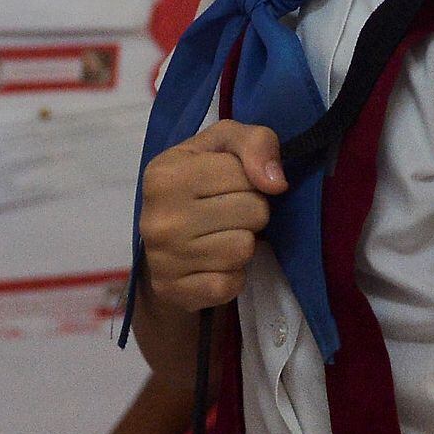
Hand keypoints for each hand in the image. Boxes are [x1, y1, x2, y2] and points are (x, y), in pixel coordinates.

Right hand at [140, 120, 285, 311]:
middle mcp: (158, 218)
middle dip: (251, 212)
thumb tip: (275, 182)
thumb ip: (255, 142)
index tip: (227, 185)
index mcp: (164, 173)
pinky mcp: (174, 291)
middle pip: (252, 212)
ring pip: (243, 249)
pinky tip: (215, 264)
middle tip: (228, 214)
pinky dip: (233, 275)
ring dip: (243, 243)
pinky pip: (230, 284)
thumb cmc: (197, 183)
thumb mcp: (222, 145)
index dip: (248, 179)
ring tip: (221, 236)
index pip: (244, 173)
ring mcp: (163, 259)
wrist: (162, 239)